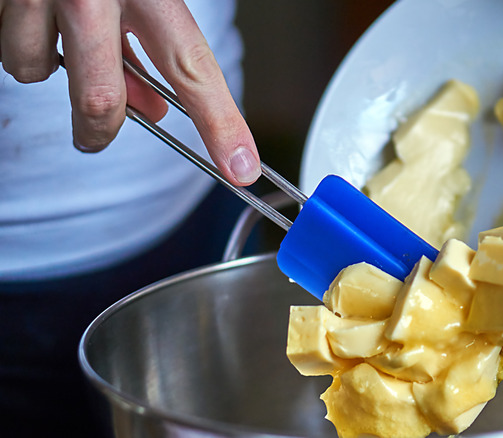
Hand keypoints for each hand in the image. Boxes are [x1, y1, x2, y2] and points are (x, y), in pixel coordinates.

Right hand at [0, 0, 260, 185]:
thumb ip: (151, 42)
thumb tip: (154, 106)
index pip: (193, 66)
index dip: (221, 123)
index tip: (241, 166)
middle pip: (101, 97)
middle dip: (100, 128)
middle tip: (100, 134)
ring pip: (36, 70)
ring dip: (50, 66)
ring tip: (60, 34)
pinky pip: (11, 48)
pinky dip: (24, 42)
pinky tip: (36, 17)